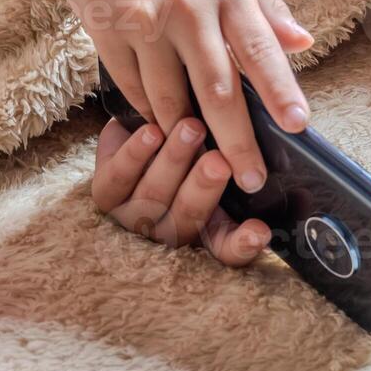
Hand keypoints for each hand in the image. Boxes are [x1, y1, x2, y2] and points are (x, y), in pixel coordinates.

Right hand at [64, 0, 313, 194]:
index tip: (298, 126)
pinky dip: (148, 110)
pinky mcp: (107, 29)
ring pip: (170, 95)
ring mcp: (145, 20)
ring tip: (201, 156)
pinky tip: (161, 123)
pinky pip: (132, 86)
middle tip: (251, 178)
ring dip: (186, 132)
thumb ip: (267, 8)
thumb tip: (304, 44)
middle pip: (217, 87)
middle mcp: (189, 6)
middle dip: (237, 140)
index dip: (280, 90)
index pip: (261, 49)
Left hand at [92, 115, 271, 265]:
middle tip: (219, 161)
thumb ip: (239, 158)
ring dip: (173, 161)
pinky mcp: (106, 194)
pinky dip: (136, 155)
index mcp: (207, 230)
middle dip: (204, 188)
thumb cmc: (195, 142)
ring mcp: (135, 216)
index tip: (260, 230)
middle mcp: (171, 231)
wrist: (142, 122)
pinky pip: (118, 179)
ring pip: (153, 196)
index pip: (229, 249)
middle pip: (189, 217)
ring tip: (190, 128)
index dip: (244, 244)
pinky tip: (152, 132)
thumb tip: (264, 147)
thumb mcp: (221, 150)